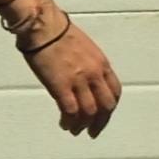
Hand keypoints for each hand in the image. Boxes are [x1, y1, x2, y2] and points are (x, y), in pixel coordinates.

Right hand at [6, 0, 120, 135]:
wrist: (44, 27)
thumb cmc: (58, 31)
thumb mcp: (83, 47)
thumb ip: (87, 64)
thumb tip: (82, 78)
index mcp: (102, 63)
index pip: (114, 91)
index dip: (110, 106)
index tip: (104, 114)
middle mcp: (94, 74)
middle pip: (106, 105)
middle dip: (101, 122)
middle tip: (93, 131)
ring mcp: (79, 81)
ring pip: (89, 112)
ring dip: (84, 124)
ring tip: (76, 130)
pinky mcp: (61, 86)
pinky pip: (70, 111)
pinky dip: (69, 121)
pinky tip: (65, 124)